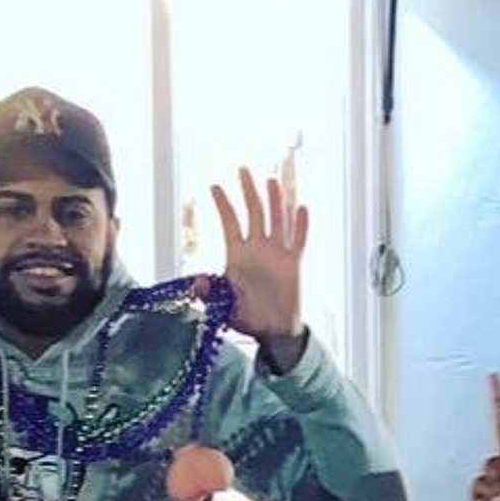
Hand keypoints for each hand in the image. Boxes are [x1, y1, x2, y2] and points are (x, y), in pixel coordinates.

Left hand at [209, 165, 310, 353]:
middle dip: (247, 191)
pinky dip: (300, 226)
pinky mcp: (292, 264)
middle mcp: (257, 249)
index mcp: (238, 255)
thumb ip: (211, 292)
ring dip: (275, 200)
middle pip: (253, 212)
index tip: (213, 185)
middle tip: (242, 169)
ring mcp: (276, 254)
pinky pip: (298, 241)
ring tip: (272, 180)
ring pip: (276, 220)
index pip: (230, 223)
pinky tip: (302, 208)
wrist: (272, 331)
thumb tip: (198, 281)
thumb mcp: (224, 306)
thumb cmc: (247, 318)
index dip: (222, 204)